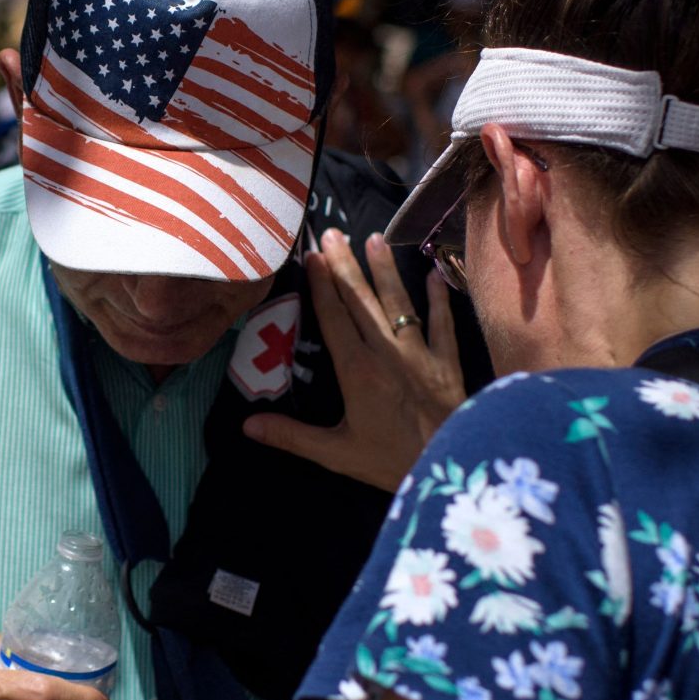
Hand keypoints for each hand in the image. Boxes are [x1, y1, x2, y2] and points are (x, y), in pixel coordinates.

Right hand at [244, 229, 464, 490]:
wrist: (452, 467)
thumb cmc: (390, 463)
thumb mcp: (336, 454)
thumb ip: (291, 436)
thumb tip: (246, 424)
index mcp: (357, 371)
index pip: (334, 318)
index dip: (322, 285)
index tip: (312, 255)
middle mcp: (387, 352)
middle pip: (362, 301)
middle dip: (346, 265)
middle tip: (332, 232)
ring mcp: (421, 353)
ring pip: (399, 303)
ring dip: (386, 270)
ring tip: (374, 238)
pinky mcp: (448, 362)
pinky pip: (443, 323)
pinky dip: (437, 299)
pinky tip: (433, 275)